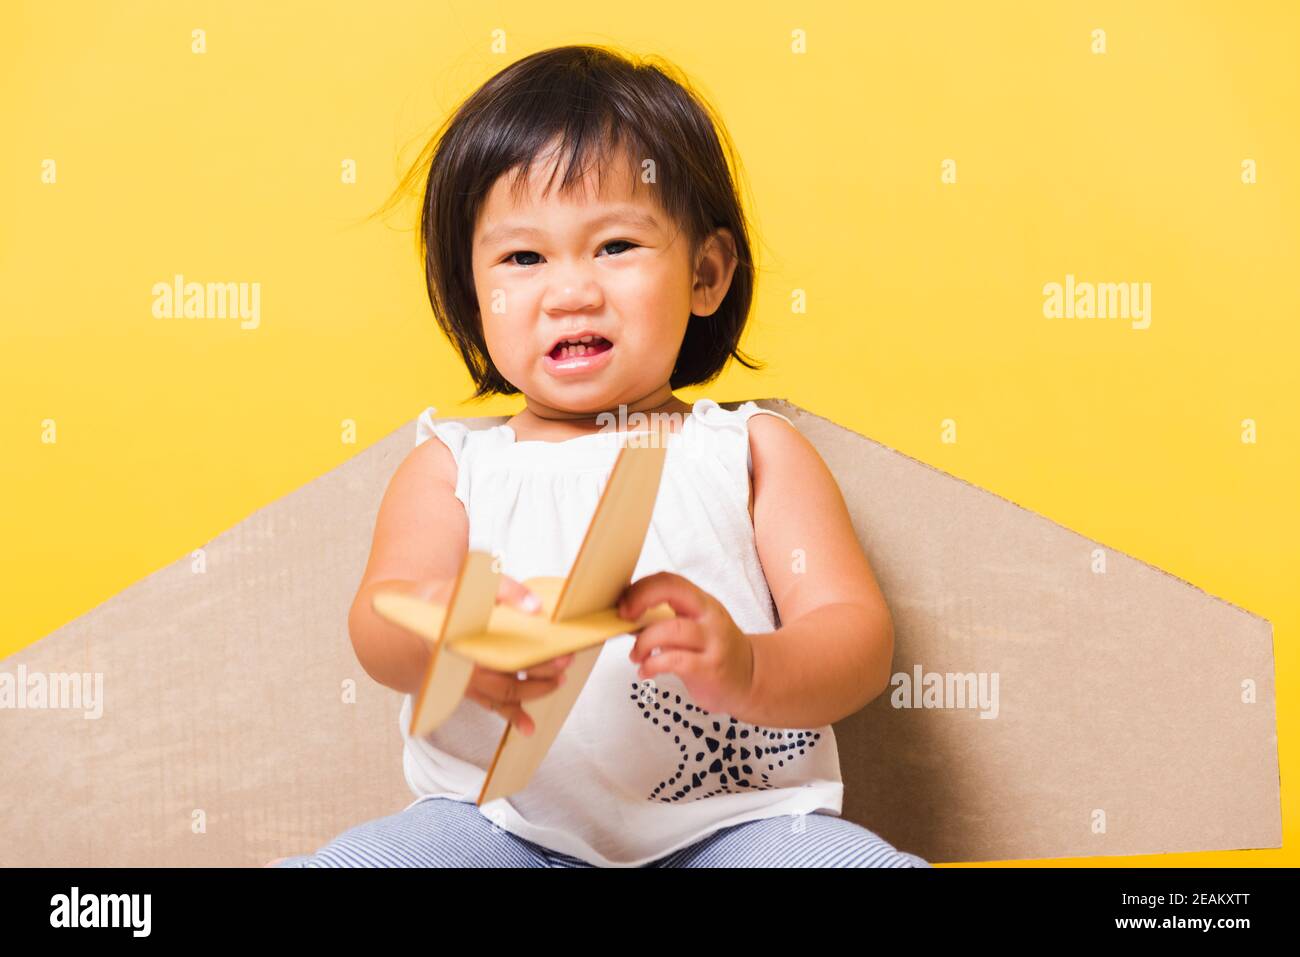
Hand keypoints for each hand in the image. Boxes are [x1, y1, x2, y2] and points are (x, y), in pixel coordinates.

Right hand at [409, 573, 573, 736]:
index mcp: (469, 644)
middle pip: (510, 679)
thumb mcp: (474, 586)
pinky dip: (512, 716)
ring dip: (533, 693)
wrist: (413, 620)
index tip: (561, 654)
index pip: (510, 656)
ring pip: (504, 695)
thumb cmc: (447, 602)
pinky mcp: (469, 689)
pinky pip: (491, 707)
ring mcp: (467, 682)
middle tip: (565, 664)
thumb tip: (535, 607)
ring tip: (557, 684)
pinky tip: (529, 728)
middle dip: (542, 675)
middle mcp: (467, 669)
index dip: (537, 659)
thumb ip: (507, 591)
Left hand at [617, 571, 753, 716]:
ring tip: (636, 656)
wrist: (751, 679)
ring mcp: (712, 642)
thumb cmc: (715, 651)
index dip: (641, 588)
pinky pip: (675, 661)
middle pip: (672, 593)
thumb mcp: (695, 627)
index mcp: (701, 603)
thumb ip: (666, 620)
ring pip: (671, 629)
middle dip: (640, 599)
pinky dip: (653, 665)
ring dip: (643, 642)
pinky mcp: (710, 668)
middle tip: (624, 618)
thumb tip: (626, 617)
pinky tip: (646, 671)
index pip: (670, 580)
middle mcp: (709, 617)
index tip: (623, 604)